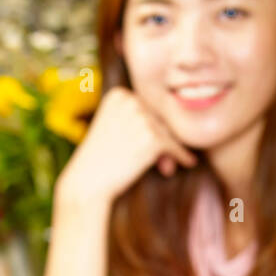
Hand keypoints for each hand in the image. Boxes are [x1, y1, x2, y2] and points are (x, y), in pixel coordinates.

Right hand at [56, 87, 195, 205]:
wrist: (88, 181)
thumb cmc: (100, 158)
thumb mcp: (112, 126)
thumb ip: (137, 117)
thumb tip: (175, 122)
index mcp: (118, 94)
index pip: (148, 106)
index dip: (151, 125)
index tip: (146, 141)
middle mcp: (131, 101)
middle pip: (160, 117)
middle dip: (162, 137)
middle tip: (160, 159)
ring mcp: (142, 118)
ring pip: (169, 131)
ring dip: (169, 149)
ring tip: (165, 165)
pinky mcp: (153, 137)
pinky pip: (175, 146)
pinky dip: (181, 155)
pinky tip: (187, 162)